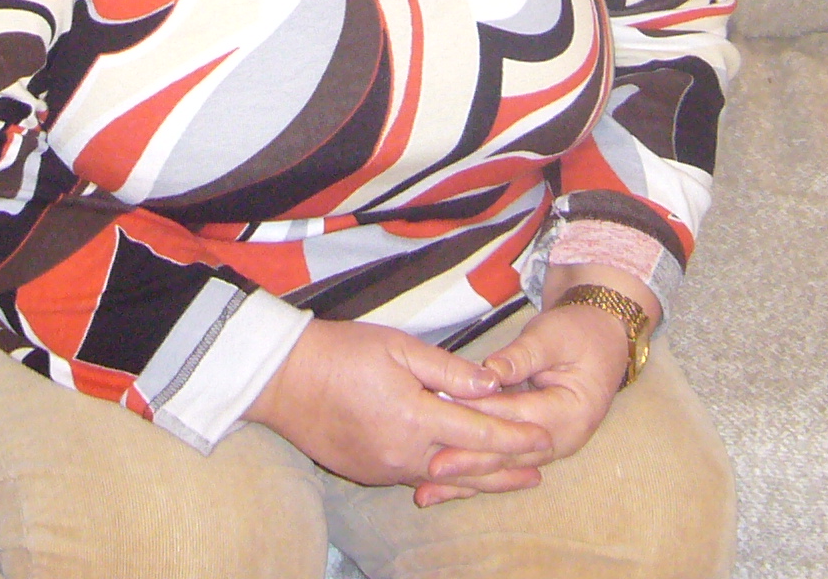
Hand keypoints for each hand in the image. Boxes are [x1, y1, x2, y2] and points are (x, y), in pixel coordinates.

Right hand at [248, 317, 554, 493]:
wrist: (283, 380)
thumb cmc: (341, 352)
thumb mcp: (399, 346)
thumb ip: (448, 369)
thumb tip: (492, 382)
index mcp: (415, 418)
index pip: (480, 433)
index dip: (515, 437)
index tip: (544, 438)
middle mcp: (404, 453)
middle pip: (469, 467)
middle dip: (508, 469)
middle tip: (540, 469)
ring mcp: (385, 469)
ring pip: (445, 478)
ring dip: (480, 479)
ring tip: (511, 480)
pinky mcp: (370, 474)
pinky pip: (418, 478)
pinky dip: (445, 478)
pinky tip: (460, 476)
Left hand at [416, 284, 637, 505]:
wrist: (601, 341)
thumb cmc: (578, 334)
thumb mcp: (552, 336)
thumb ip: (522, 356)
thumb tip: (488, 373)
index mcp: (570, 413)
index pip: (517, 416)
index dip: (479, 416)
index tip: (443, 414)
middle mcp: (561, 440)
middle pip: (509, 454)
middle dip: (469, 461)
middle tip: (432, 468)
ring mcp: (549, 448)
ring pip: (503, 466)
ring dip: (465, 478)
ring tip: (427, 492)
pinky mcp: (532, 447)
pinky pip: (501, 462)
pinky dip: (472, 474)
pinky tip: (441, 488)